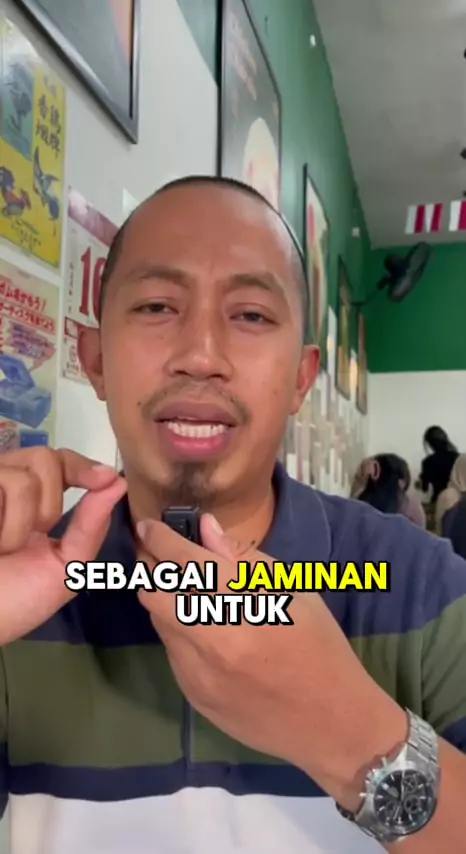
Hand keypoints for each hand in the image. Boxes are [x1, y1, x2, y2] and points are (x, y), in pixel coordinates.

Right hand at [0, 447, 125, 644]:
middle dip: (52, 503)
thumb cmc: (15, 601)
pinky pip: (5, 484)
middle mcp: (5, 485)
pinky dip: (8, 524)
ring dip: (24, 523)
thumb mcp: (65, 568)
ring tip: (6, 547)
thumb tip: (118, 482)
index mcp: (32, 501)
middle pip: (46, 458)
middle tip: (37, 535)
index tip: (106, 480)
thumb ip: (91, 526)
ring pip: (25, 477)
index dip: (83, 465)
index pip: (61, 461)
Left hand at [137, 515, 406, 805]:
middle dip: (149, 568)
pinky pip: (172, 651)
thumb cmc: (321, 649)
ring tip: (185, 589)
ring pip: (158, 622)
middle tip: (156, 555)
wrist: (331, 725)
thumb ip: (246, 561)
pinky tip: (203, 630)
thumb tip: (206, 529)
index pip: (187, 563)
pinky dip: (178, 631)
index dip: (160, 539)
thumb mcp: (296, 593)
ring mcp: (198, 673)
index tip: (148, 525)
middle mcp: (212, 641)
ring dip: (163, 599)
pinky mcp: (193, 696)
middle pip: (153, 593)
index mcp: (244, 610)